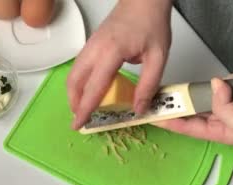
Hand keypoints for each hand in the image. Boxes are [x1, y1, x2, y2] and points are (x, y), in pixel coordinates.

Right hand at [67, 0, 171, 128]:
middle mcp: (95, 48)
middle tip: (81, 120)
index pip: (93, 87)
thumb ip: (149, 84)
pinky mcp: (91, 44)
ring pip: (73, 74)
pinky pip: (79, 66)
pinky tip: (88, 91)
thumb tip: (139, 108)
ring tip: (83, 109)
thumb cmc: (151, 23)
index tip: (79, 124)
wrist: (144, 0)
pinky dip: (79, 82)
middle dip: (74, 104)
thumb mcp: (158, 56)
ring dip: (74, 93)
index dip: (85, 109)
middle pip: (75, 82)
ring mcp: (90, 45)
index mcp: (111, 52)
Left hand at [154, 64, 232, 145]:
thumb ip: (224, 107)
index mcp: (225, 132)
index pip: (190, 127)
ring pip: (223, 85)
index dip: (170, 121)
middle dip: (203, 94)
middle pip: (202, 103)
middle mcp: (230, 118)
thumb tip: (214, 87)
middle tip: (183, 88)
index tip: (152, 116)